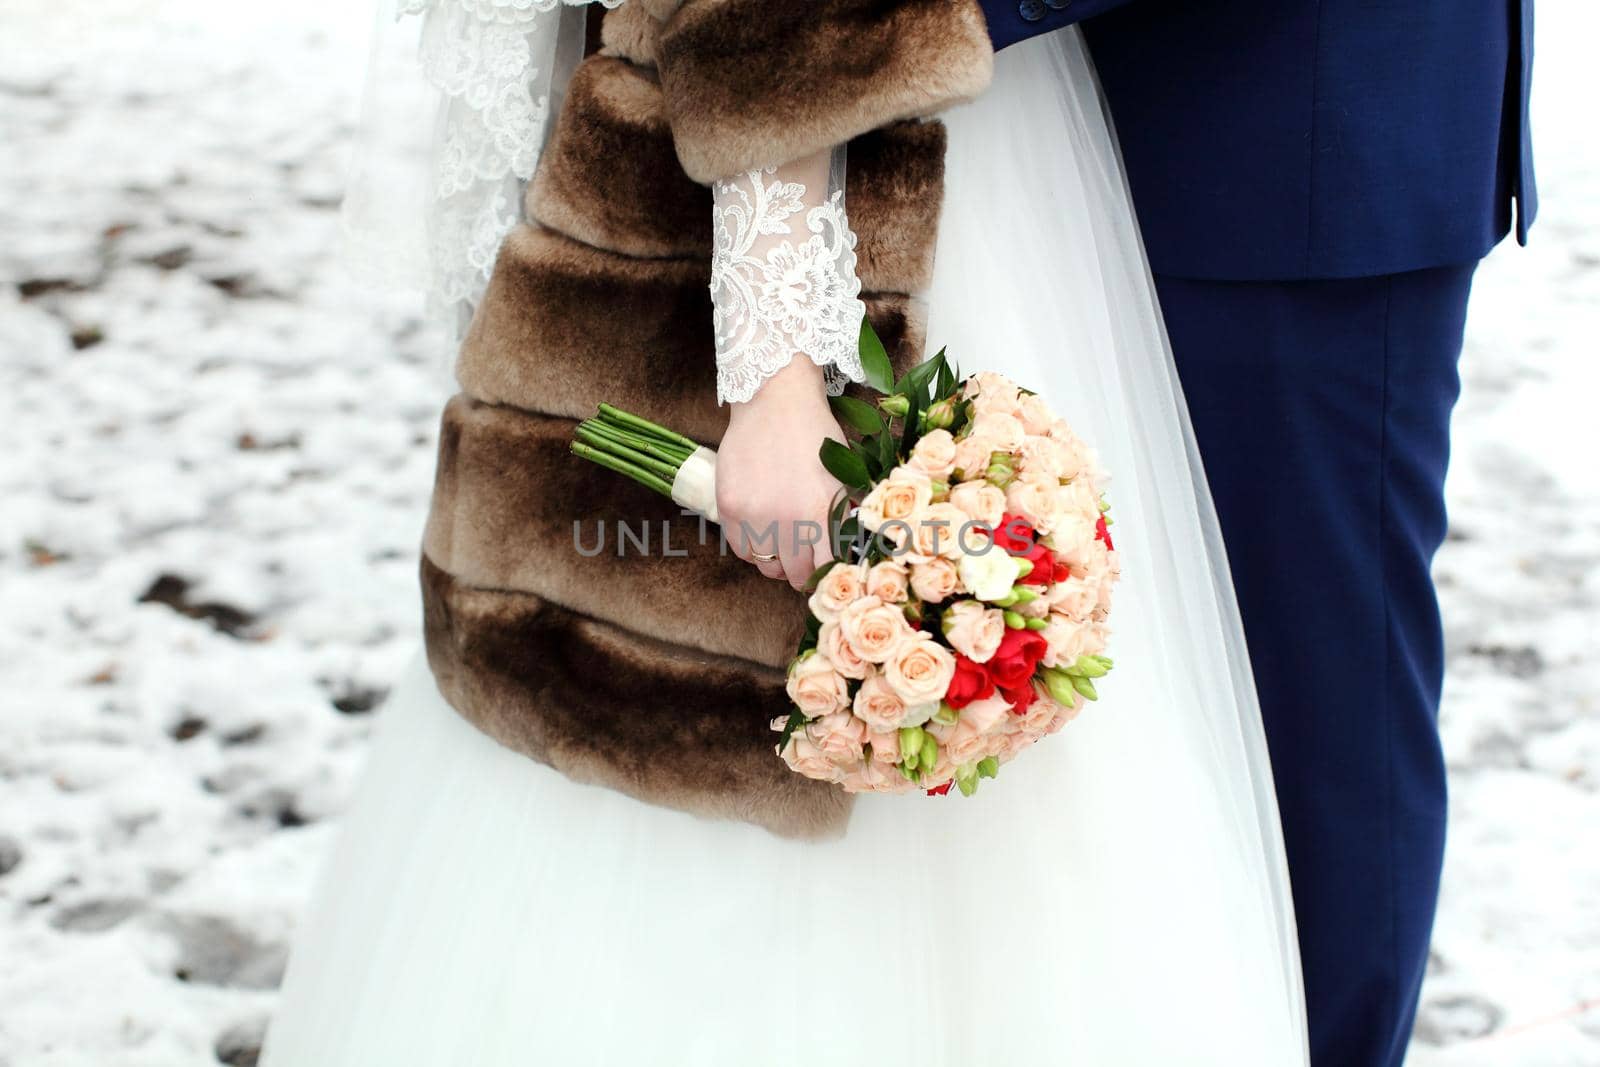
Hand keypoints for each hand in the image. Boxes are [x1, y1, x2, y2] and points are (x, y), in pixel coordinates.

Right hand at [716, 358, 845, 588]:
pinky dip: (753, 548)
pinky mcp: (729, 508)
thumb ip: (842, 518)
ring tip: (784, 541)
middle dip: (804, 569)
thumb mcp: (841, 477)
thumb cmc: (814, 436)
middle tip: (806, 556)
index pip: (826, 569)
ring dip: (778, 560)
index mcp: (820, 513)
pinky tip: (762, 530)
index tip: (827, 567)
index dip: (829, 573)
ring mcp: (753, 516)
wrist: (775, 399)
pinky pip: (742, 550)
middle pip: (796, 575)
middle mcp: (786, 520)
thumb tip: (846, 555)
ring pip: (767, 567)